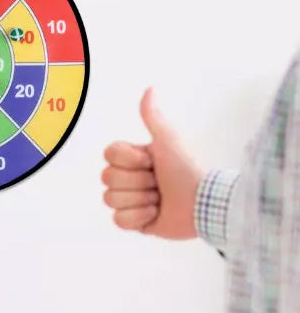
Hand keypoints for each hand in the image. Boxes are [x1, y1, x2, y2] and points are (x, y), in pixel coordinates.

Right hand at [101, 87, 204, 238]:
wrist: (204, 202)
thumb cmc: (188, 168)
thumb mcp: (169, 140)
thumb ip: (153, 117)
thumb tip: (150, 89)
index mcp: (134, 159)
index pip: (109, 155)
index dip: (128, 160)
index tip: (150, 161)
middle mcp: (130, 179)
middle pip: (108, 178)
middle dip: (137, 181)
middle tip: (159, 182)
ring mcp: (131, 201)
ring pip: (111, 199)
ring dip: (140, 199)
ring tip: (160, 199)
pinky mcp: (136, 222)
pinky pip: (119, 220)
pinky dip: (139, 217)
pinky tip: (156, 213)